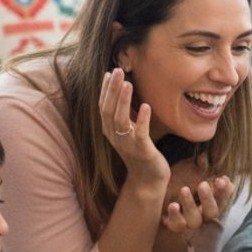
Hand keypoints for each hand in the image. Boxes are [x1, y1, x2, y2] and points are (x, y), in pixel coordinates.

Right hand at [99, 68, 167, 190]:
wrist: (148, 180)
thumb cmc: (140, 153)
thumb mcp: (128, 133)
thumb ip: (124, 116)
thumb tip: (124, 94)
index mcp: (110, 131)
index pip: (103, 107)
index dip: (105, 90)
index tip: (109, 72)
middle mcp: (115, 137)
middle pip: (109, 110)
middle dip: (112, 90)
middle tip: (118, 70)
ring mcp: (127, 144)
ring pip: (121, 120)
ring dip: (123, 101)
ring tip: (128, 84)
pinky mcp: (142, 151)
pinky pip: (140, 134)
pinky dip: (141, 120)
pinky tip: (145, 106)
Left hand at [161, 162, 233, 235]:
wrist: (156, 192)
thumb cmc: (177, 180)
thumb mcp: (188, 170)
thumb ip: (198, 166)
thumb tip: (204, 157)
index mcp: (209, 200)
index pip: (222, 198)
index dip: (225, 191)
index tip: (223, 179)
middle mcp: (202, 214)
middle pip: (212, 212)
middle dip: (209, 198)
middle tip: (203, 184)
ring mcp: (189, 222)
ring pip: (195, 220)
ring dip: (190, 205)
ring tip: (184, 190)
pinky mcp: (175, 225)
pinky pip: (178, 225)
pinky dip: (176, 215)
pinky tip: (173, 205)